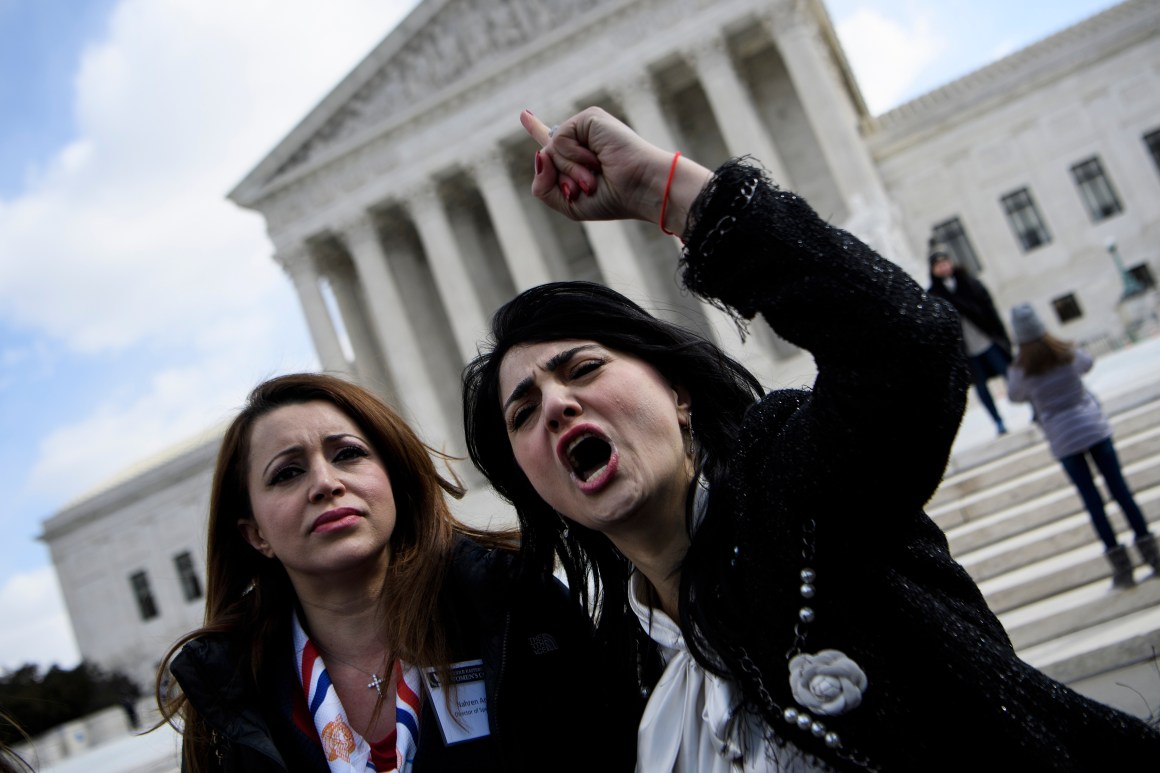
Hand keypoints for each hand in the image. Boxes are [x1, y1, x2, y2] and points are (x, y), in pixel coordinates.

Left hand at [521, 107, 711, 232]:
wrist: (641, 188)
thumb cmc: (614, 199)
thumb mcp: (569, 205)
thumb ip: (542, 187)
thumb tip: (539, 154)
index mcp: (579, 158)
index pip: (553, 143)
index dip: (537, 129)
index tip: (525, 114)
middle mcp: (582, 140)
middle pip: (545, 159)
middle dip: (563, 181)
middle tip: (592, 186)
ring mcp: (585, 128)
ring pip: (550, 150)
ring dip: (570, 172)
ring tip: (596, 176)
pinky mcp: (589, 118)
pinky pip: (559, 139)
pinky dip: (573, 156)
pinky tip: (596, 159)